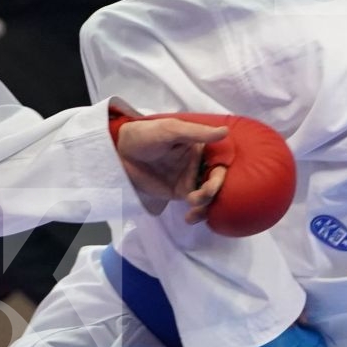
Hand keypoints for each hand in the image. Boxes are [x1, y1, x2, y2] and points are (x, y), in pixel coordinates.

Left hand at [112, 115, 229, 219]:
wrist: (121, 153)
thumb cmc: (146, 135)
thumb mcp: (171, 130)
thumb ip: (197, 133)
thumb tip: (225, 132)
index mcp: (201, 144)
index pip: (222, 157)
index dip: (225, 168)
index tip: (217, 174)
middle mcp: (199, 161)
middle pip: (219, 178)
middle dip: (215, 188)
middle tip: (203, 192)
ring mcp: (190, 178)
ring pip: (210, 193)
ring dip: (207, 201)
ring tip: (192, 202)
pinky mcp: (180, 193)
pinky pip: (197, 204)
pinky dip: (199, 213)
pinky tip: (190, 217)